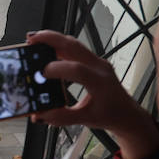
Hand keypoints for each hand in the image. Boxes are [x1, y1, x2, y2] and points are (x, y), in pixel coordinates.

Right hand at [27, 30, 158, 158]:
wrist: (126, 113)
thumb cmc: (110, 115)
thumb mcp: (86, 119)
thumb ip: (62, 117)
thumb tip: (39, 114)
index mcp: (100, 82)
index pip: (78, 70)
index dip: (58, 69)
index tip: (42, 73)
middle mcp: (100, 67)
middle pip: (74, 46)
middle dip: (51, 40)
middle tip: (31, 40)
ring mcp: (97, 62)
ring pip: (74, 43)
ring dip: (53, 39)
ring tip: (34, 40)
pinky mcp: (93, 61)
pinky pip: (75, 48)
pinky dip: (59, 44)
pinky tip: (46, 47)